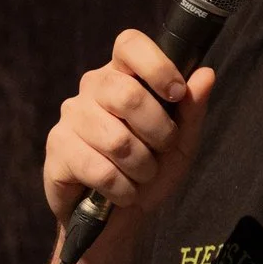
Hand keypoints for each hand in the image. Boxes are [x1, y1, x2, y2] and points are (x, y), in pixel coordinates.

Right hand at [42, 30, 217, 229]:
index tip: (177, 94)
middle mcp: (92, 88)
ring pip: (116, 139)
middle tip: (162, 150)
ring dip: (142, 167)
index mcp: (123, 75)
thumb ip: (192, 110)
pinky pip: (99, 168)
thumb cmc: (149, 173)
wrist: (118, 219)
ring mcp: (71, 117)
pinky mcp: (57, 148)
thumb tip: (205, 73)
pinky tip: (122, 192)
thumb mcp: (181, 144)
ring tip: (141, 176)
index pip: (130, 44)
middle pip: (126, 93)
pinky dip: (122, 188)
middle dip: (158, 131)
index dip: (156, 65)